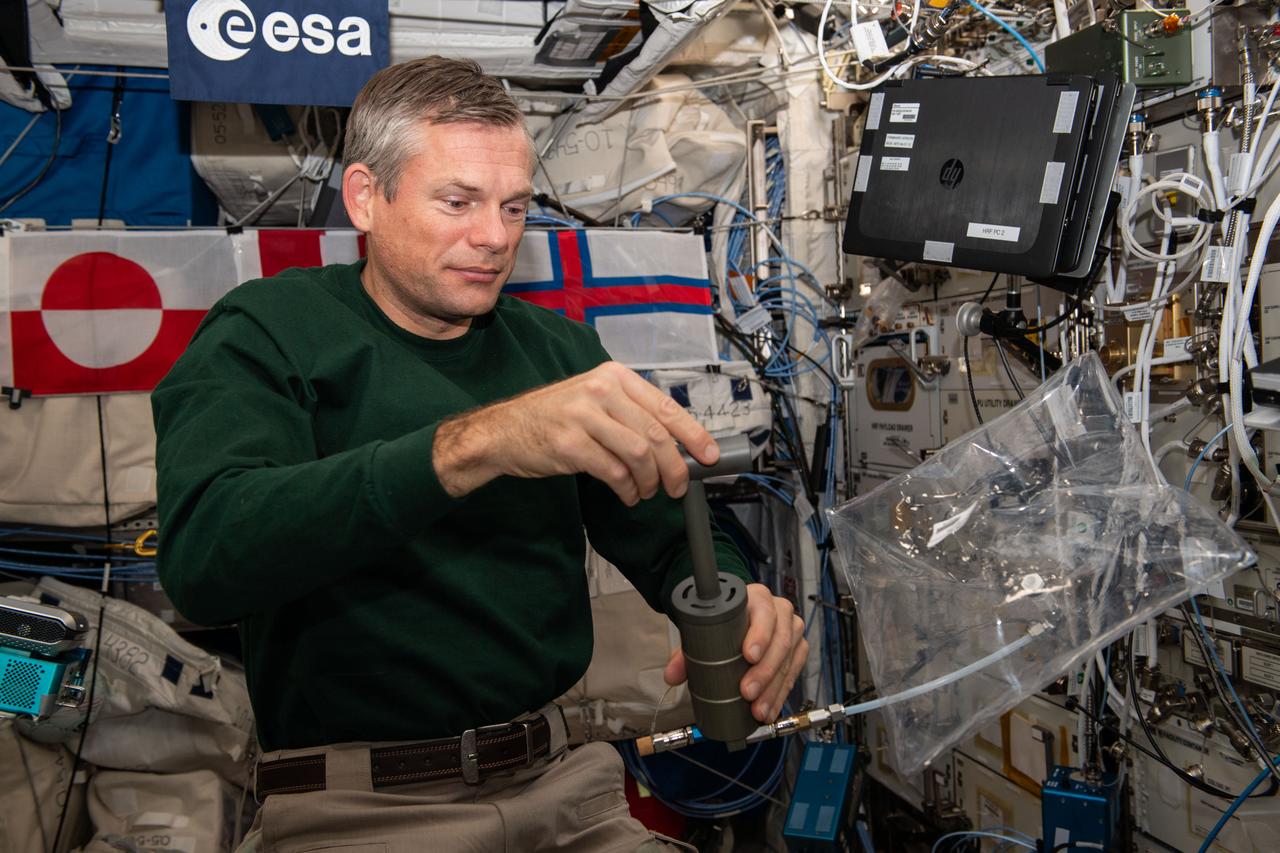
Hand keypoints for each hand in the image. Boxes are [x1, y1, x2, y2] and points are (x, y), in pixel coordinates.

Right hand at [433, 360, 717, 503]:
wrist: (503, 431)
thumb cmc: (555, 419)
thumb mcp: (595, 402)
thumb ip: (631, 416)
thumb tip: (677, 447)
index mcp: (614, 376)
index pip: (665, 406)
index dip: (693, 435)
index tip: (709, 456)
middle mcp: (600, 390)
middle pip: (655, 434)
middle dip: (674, 467)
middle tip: (677, 488)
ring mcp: (583, 415)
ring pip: (638, 454)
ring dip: (649, 481)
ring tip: (646, 493)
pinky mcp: (568, 444)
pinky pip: (613, 472)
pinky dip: (627, 489)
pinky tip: (627, 494)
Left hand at [663, 583, 807, 722]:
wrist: (740, 616)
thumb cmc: (726, 620)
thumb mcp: (706, 627)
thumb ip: (687, 650)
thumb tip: (672, 675)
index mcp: (757, 598)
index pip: (764, 613)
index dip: (760, 635)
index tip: (749, 656)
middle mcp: (780, 611)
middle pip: (780, 642)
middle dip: (764, 672)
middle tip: (747, 692)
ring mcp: (791, 631)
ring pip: (788, 661)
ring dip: (773, 689)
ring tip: (757, 709)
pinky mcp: (797, 650)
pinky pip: (792, 674)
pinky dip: (780, 695)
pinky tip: (769, 709)